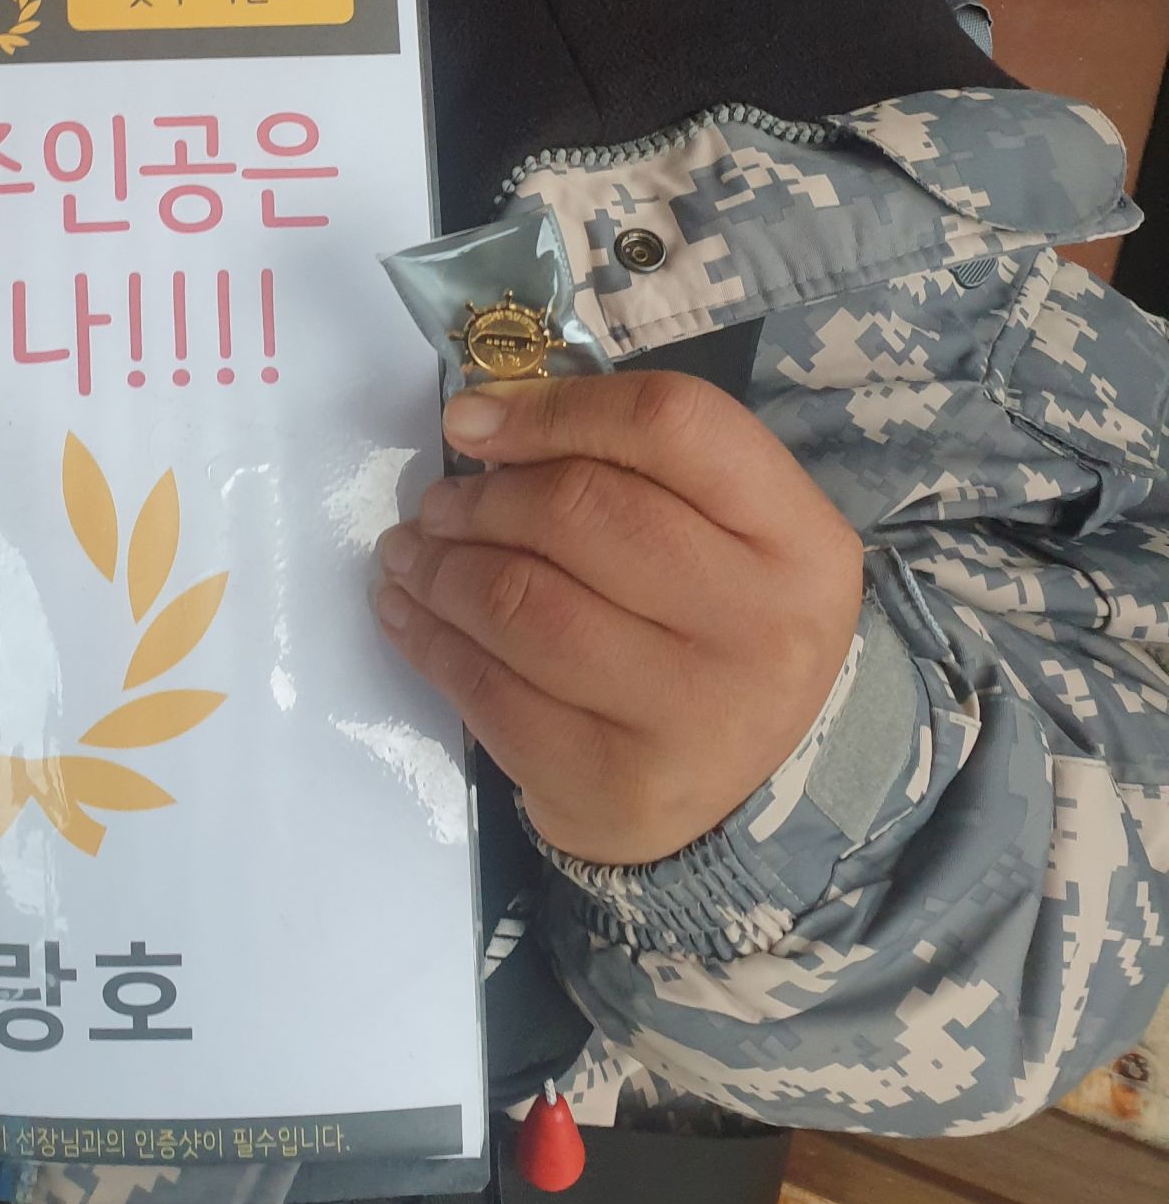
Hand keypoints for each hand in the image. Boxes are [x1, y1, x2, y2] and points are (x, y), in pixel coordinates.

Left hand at [375, 371, 863, 866]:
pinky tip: (406, 612)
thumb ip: (626, 463)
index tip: (470, 421)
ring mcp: (690, 715)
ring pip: (522, 603)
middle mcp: (760, 625)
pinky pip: (490, 692)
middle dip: (482, 499)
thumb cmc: (713, 628)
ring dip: (440, 567)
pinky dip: (428, 640)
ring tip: (413, 553)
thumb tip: (478, 419)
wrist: (739, 795)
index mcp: (798, 539)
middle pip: (581, 511)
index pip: (670, 425)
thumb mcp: (719, 535)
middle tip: (439, 504)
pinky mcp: (614, 784)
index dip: (554, 408)